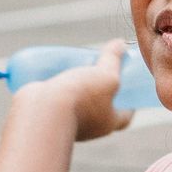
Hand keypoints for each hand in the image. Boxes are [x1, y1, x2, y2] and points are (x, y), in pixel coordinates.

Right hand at [14, 38, 133, 141]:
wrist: (42, 110)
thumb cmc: (81, 96)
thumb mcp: (106, 74)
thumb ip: (114, 60)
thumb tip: (120, 44)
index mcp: (107, 123)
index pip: (124, 117)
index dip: (129, 104)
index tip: (129, 90)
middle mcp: (89, 127)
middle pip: (100, 109)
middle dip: (102, 92)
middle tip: (102, 72)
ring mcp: (68, 122)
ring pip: (78, 105)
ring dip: (79, 90)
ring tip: (79, 68)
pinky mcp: (49, 116)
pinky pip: (58, 102)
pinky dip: (59, 90)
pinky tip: (57, 73)